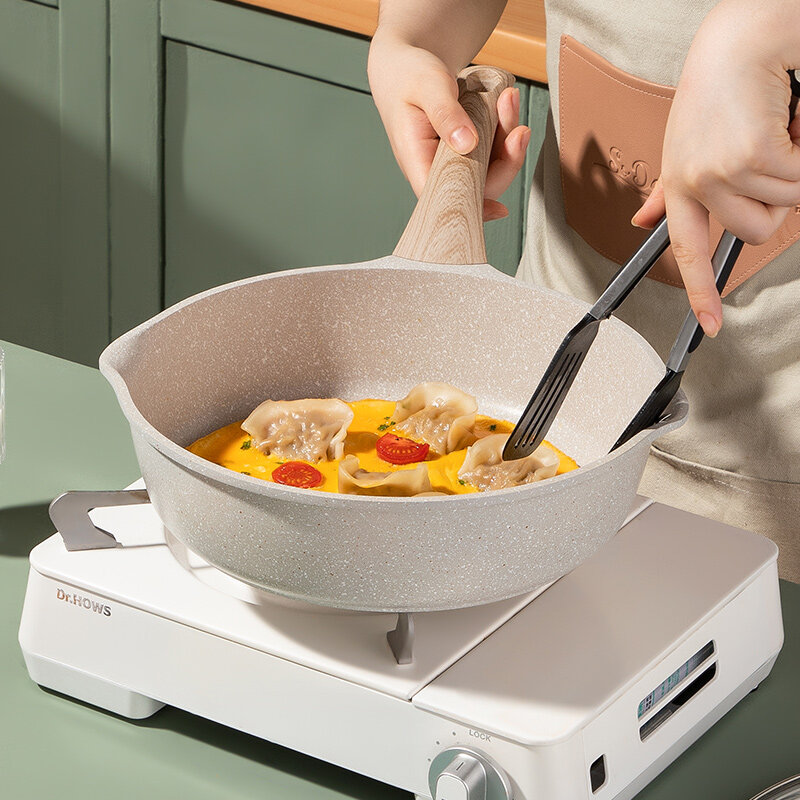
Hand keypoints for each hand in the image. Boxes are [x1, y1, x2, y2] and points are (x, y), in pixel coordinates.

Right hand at [368, 33, 529, 220]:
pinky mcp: (465, 151)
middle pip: (476, 188)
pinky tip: (506, 105)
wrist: (404, 65)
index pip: (444, 198)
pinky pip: (491, 152)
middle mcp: (434, 168)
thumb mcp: (427, 85)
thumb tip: (467, 144)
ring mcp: (451, 161)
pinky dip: (504, 131)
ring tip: (509, 100)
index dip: (472, 207)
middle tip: (518, 129)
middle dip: (504, 161)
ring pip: (489, 169)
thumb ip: (445, 114)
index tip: (499, 208)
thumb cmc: (409, 74)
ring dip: (507, 140)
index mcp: (416, 160)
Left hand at [632, 0, 799, 336]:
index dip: (700, 291)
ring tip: (774, 134)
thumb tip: (644, 220)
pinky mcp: (756, 153)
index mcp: (678, 186)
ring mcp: (723, 171)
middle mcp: (696, 183)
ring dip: (795, 169)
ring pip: (785, 202)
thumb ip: (669, 191)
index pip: (686, 250)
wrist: (737, 45)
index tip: (710, 326)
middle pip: (753, 231)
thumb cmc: (714, 94)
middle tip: (770, 160)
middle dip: (776, 199)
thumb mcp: (681, 147)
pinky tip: (787, 126)